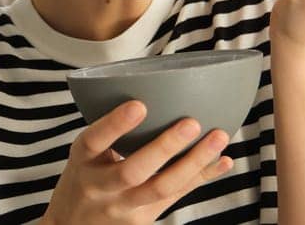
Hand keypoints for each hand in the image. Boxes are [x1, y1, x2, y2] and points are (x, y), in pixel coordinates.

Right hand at [41, 100, 232, 223]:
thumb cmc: (86, 179)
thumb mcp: (84, 156)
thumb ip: (110, 134)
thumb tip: (154, 93)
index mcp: (82, 160)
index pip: (93, 141)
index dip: (114, 124)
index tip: (139, 105)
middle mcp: (99, 186)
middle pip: (133, 170)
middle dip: (165, 147)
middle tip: (191, 123)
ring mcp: (121, 208)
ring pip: (162, 188)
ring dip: (194, 162)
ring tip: (218, 137)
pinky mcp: (141, 221)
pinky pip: (177, 197)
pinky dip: (202, 177)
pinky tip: (223, 161)